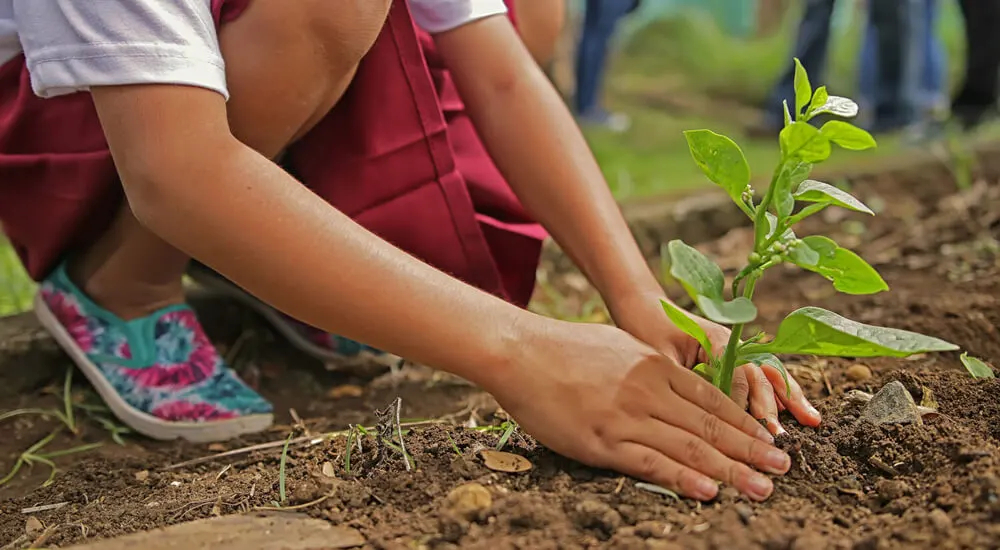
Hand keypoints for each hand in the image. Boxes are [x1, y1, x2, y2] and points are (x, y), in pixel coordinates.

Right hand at [484, 319, 791, 500]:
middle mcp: (649, 391)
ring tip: (761, 487)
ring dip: (731, 470)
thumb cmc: (565, 348)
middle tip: (782, 468)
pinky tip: (709, 491)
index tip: (769, 440)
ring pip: (689, 448)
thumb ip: (650, 367)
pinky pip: (650, 463)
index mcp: (655, 366)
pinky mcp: (602, 441)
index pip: (712, 400)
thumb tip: (675, 382)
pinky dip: (683, 478)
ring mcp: (626, 417)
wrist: (520, 352)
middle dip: (751, 450)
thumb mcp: (619, 346)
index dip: (745, 423)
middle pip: (710, 426)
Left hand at [608, 291, 821, 434]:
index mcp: (716, 340)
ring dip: (789, 398)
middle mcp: (732, 343)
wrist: (644, 306)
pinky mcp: (734, 356)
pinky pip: (762, 374)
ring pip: (769, 374)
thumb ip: (683, 381)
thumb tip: (700, 414)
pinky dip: (780, 392)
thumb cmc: (646, 329)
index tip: (747, 431)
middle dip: (772, 407)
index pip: (737, 377)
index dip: (742, 405)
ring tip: (812, 420)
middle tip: (780, 436)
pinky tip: (798, 410)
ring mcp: (736, 348)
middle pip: (759, 376)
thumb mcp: (659, 357)